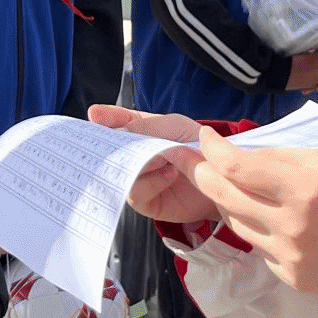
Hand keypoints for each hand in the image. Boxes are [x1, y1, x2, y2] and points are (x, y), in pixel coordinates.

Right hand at [89, 104, 216, 224]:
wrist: (224, 176)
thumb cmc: (200, 146)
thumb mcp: (172, 126)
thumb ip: (142, 127)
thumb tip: (112, 127)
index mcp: (138, 132)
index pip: (113, 124)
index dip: (103, 119)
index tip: (94, 115)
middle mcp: (134, 156)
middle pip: (110, 151)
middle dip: (116, 146)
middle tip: (125, 140)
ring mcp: (139, 179)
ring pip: (119, 173)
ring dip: (141, 164)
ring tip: (165, 157)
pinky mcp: (147, 201)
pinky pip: (135, 193)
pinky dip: (151, 182)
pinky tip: (170, 174)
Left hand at [175, 128, 317, 298]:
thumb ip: (278, 159)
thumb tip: (235, 157)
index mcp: (304, 190)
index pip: (238, 169)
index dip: (214, 151)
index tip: (204, 139)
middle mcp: (292, 227)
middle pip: (226, 199)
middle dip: (202, 175)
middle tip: (190, 161)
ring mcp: (290, 258)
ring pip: (237, 225)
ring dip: (228, 204)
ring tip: (229, 187)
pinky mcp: (292, 279)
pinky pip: (260, 250)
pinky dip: (258, 231)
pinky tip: (271, 221)